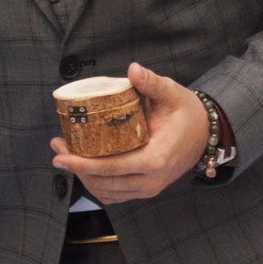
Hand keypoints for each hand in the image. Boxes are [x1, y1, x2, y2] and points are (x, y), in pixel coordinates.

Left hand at [50, 63, 209, 203]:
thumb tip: (133, 69)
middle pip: (104, 182)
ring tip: (66, 155)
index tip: (61, 155)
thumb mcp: (171, 93)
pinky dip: (97, 184)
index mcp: (155, 159)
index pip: (112, 168)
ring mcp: (148, 188)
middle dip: (76, 168)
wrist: (204, 134)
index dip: (83, 165)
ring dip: (84, 177)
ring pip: (106, 192)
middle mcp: (150, 180)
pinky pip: (115, 194)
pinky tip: (84, 168)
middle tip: (57, 148)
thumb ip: (151, 83)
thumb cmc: (186, 112)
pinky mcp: (145, 189)